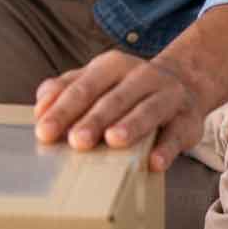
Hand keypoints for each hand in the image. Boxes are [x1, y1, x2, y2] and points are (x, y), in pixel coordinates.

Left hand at [33, 50, 206, 172]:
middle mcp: (139, 76)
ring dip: (130, 125)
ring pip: (147, 110)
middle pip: (113, 98)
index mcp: (111, 65)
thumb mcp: (97, 80)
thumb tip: (40, 105)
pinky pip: (176, 134)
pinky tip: (153, 163)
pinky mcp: (187, 120)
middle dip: (93, 119)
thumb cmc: (127, 87)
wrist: (184, 82)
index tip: (44, 130)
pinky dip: (166, 149)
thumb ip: (67, 89)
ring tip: (113, 141)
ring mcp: (166, 96)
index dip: (62, 109)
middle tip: (76, 141)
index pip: (82, 86)